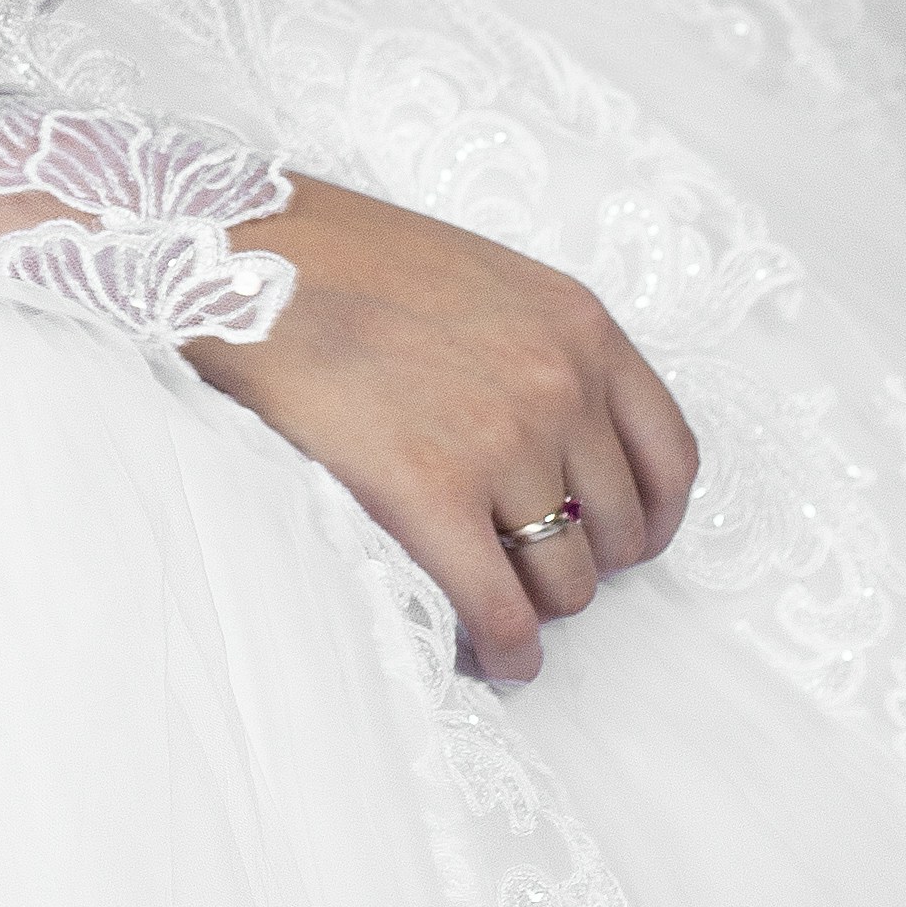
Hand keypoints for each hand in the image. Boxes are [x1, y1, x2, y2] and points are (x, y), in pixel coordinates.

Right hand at [184, 176, 700, 683]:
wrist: (234, 251)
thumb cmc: (336, 257)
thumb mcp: (474, 277)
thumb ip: (532, 349)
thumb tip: (555, 448)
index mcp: (578, 325)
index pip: (671, 458)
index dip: (646, 519)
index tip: (612, 540)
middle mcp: (559, 383)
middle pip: (618, 534)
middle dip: (575, 562)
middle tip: (521, 569)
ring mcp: (501, 441)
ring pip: (565, 583)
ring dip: (532, 609)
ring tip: (491, 610)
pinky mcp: (431, 494)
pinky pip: (500, 612)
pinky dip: (503, 651)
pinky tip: (485, 655)